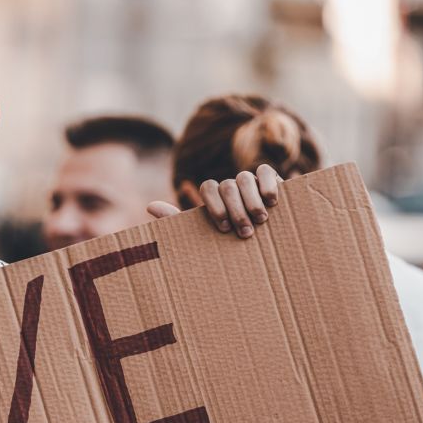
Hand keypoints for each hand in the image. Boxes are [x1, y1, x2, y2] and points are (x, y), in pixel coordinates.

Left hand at [148, 164, 282, 238]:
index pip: (209, 187)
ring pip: (245, 178)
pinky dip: (268, 184)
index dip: (215, 205)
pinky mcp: (271, 180)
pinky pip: (266, 171)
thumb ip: (177, 220)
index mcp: (213, 197)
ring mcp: (250, 182)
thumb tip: (150, 206)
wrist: (261, 252)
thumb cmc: (229, 244)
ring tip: (260, 220)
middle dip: (236, 210)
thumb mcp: (204, 236)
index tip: (223, 228)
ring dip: (252, 201)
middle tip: (245, 232)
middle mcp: (230, 187)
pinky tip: (272, 201)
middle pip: (227, 185)